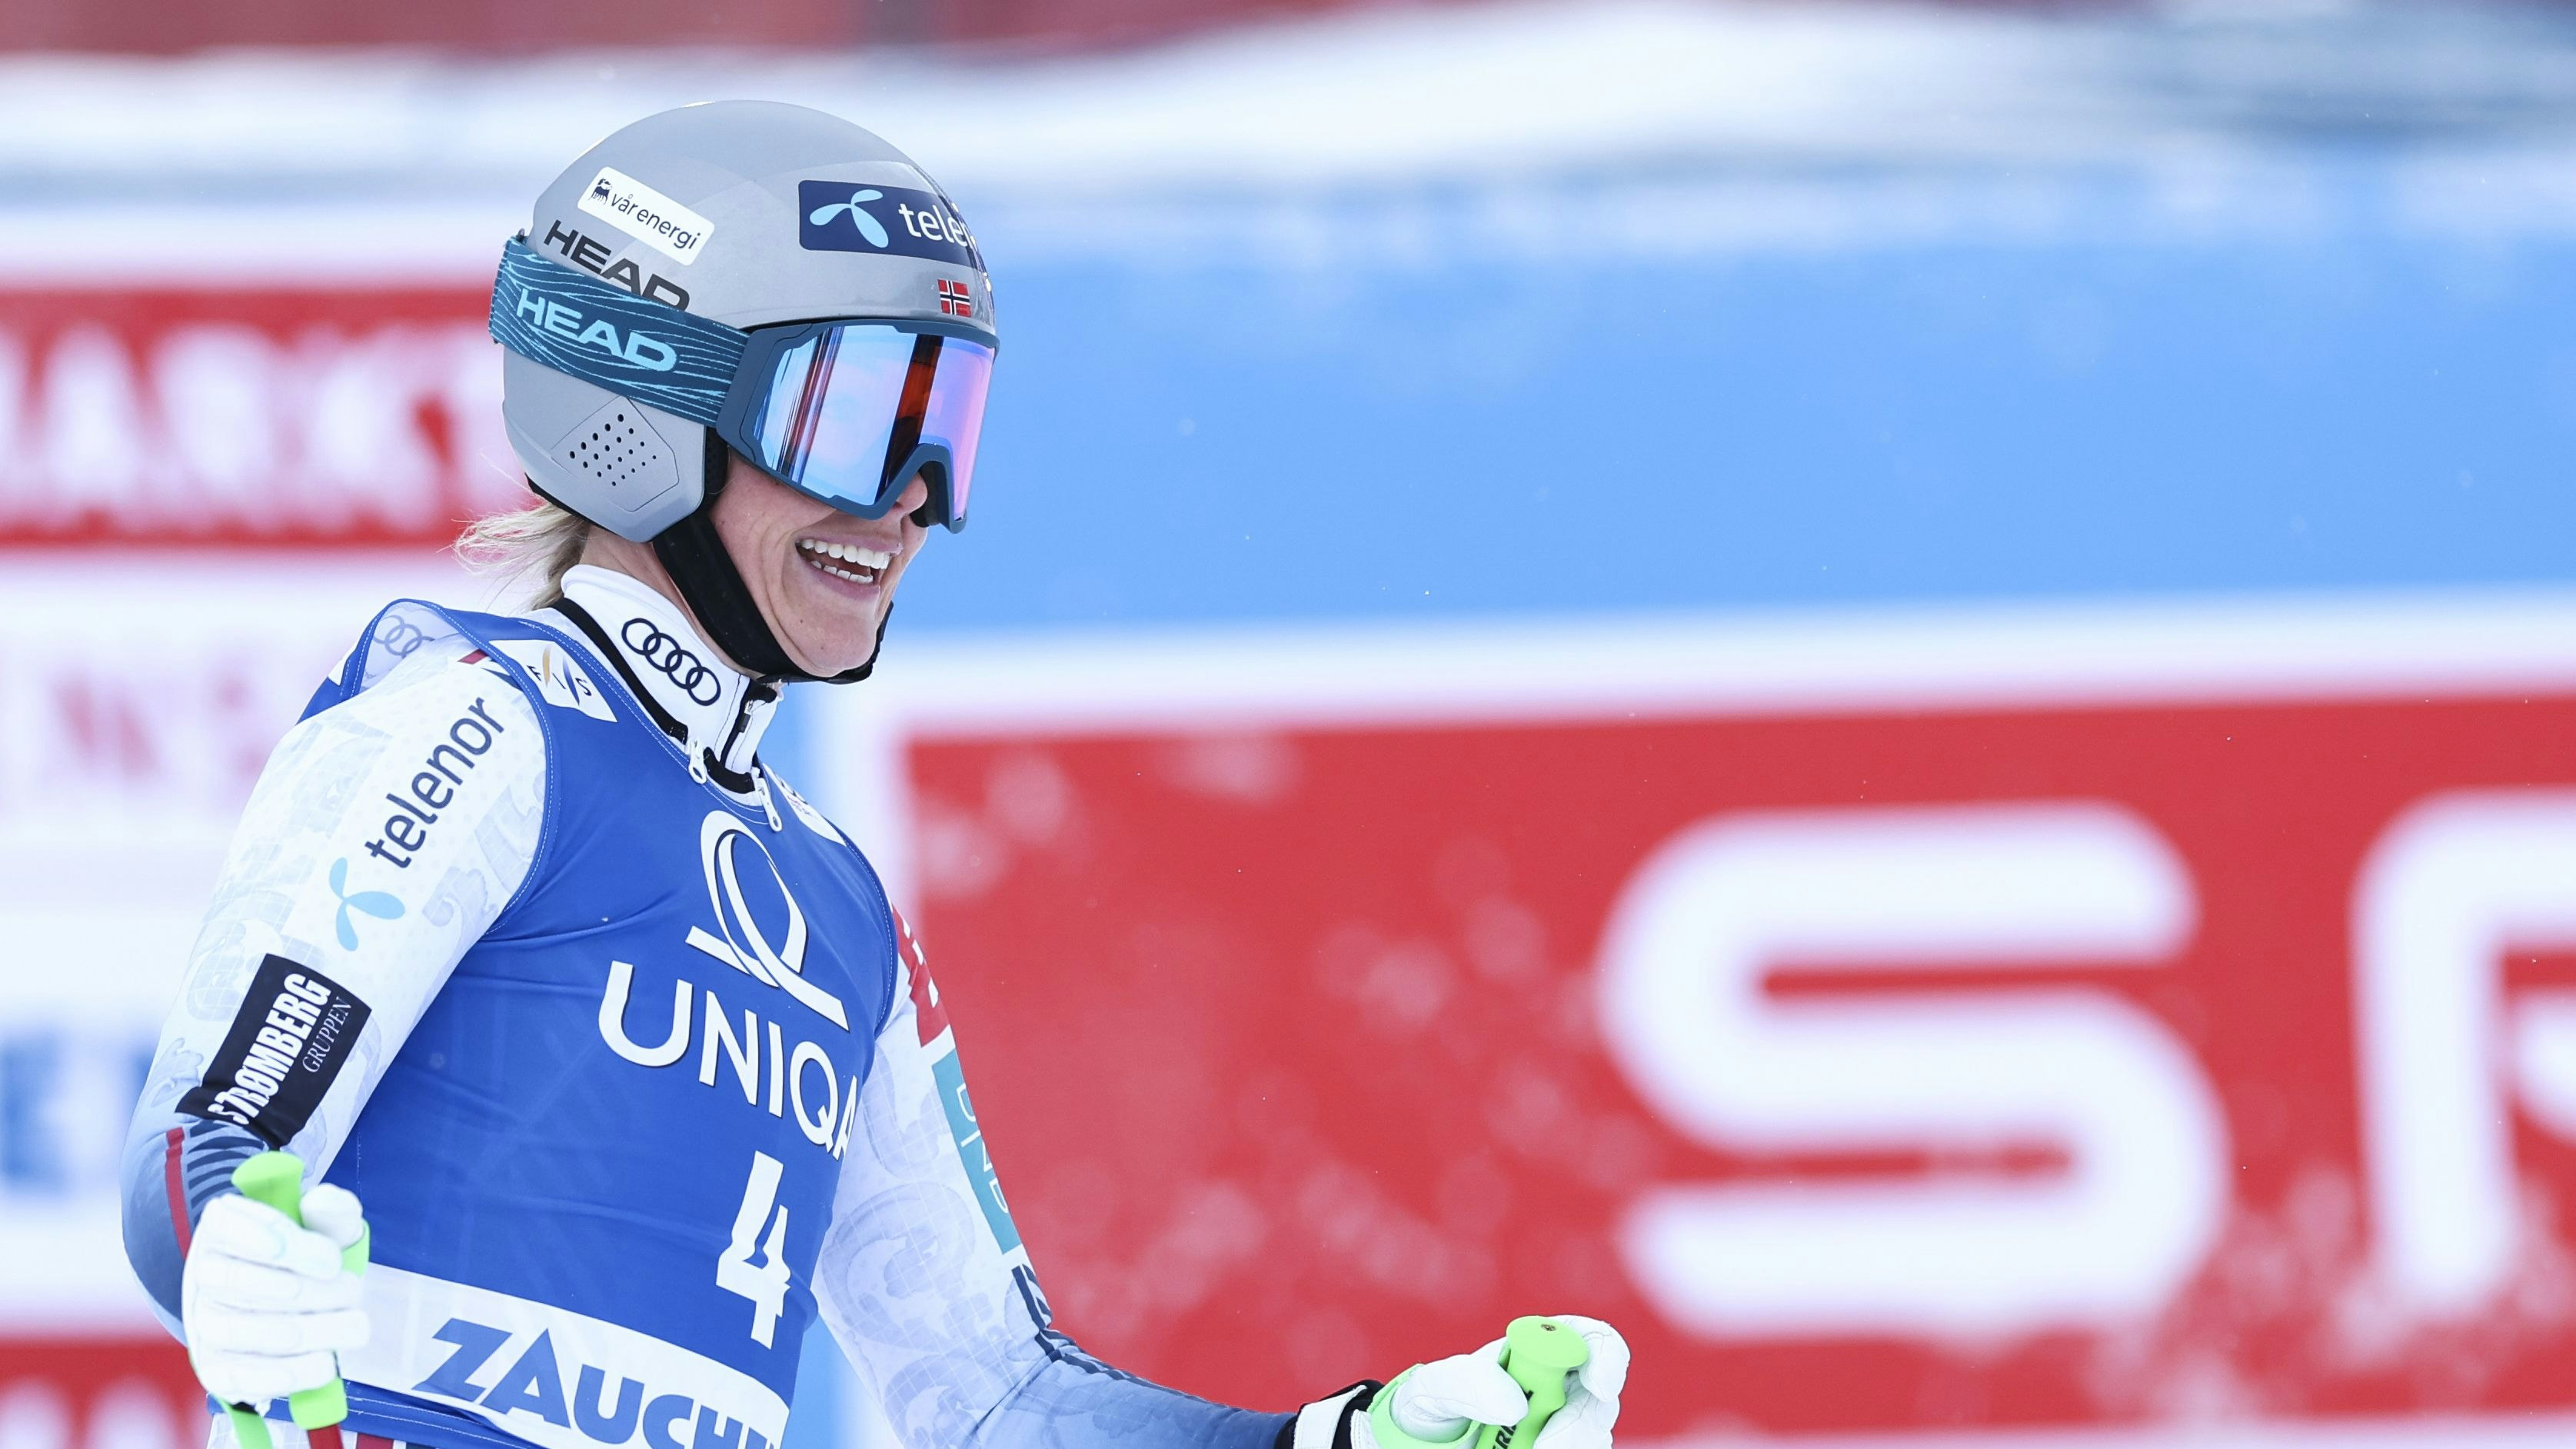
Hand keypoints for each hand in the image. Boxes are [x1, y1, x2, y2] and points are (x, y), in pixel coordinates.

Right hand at [183, 1182, 370, 1407]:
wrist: (294, 1296)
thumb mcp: (326, 1225)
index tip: (329, 1259)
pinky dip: (282, 1373)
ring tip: (352, 1325)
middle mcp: (204, 1272)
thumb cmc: (309, 1253)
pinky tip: (324, 1363)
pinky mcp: (214, 1365)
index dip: (279, 1243)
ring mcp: (204, 1321)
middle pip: (238, 1283)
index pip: (229, 1226)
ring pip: (236, 1330)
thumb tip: (320, 1201)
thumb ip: (331, 1210)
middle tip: (353, 1290)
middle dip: (306, 1292)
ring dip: (304, 1331)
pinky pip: (236, 1376)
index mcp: (223, 1226)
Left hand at [1289, 1317, 1628, 1448]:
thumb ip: (1467, 1383)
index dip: (1607, 1356)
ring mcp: (1562, 1430)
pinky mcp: (1557, 1448)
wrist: (1421, 1446)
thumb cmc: (1434, 1404)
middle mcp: (1562, 1391)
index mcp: (1539, 1353)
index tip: (1599, 1383)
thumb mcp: (1435, 1387)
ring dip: (1566, 1445)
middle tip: (1548, 1446)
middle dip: (1582, 1425)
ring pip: (1592, 1439)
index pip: (1594, 1340)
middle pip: (1600, 1401)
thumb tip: (1515, 1402)